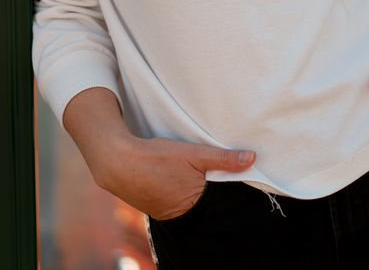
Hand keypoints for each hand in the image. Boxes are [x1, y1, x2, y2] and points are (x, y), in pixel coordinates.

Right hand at [103, 135, 255, 220]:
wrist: (116, 162)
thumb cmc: (156, 157)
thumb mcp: (193, 153)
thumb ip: (223, 158)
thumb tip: (252, 158)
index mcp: (194, 204)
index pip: (218, 200)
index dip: (223, 187)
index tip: (226, 177)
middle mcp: (179, 215)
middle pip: (201, 203)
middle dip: (206, 190)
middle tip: (203, 174)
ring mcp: (163, 213)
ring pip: (186, 202)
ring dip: (189, 190)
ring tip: (186, 175)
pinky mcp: (151, 207)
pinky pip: (170, 202)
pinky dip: (175, 191)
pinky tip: (172, 179)